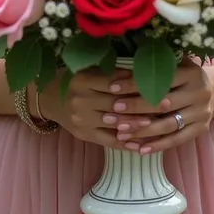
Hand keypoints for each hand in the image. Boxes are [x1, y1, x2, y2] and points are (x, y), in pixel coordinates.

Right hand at [38, 68, 154, 147]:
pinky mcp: (83, 135)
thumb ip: (112, 71)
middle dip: (144, 104)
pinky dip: (126, 144)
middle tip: (166, 103)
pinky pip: (108, 141)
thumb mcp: (88, 69)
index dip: (137, 84)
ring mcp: (81, 119)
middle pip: (117, 104)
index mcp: (83, 79)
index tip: (158, 83)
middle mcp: (80, 100)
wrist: (47, 97)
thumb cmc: (73, 78)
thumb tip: (142, 71)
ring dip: (138, 125)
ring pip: (115, 124)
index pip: (115, 83)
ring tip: (159, 123)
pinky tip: (143, 145)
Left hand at [109, 59, 213, 154]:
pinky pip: (177, 140)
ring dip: (142, 131)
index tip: (113, 88)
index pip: (159, 79)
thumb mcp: (178, 63)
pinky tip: (140, 149)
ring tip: (121, 134)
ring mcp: (201, 113)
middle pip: (162, 104)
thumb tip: (121, 68)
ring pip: (168, 125)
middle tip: (111, 114)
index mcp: (190, 73)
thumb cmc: (188, 74)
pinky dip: (158, 146)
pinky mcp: (201, 129)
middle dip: (134, 109)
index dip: (135, 84)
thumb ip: (157, 66)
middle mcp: (198, 93)